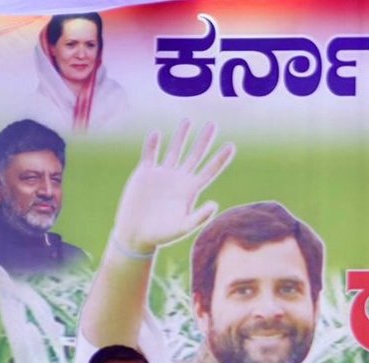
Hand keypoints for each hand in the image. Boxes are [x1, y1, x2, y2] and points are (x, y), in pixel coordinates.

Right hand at [112, 120, 235, 255]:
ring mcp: (162, 175)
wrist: (137, 234)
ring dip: (181, 136)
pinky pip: (150, 155)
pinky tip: (157, 133)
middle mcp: (179, 180)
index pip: (209, 171)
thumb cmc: (162, 235)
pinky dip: (153, 144)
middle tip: (213, 124)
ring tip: (188, 121)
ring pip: (174, 150)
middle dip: (204, 140)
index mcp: (190, 191)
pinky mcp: (145, 174)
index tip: (231, 146)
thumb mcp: (183, 227)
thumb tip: (215, 204)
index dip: (220, 159)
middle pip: (195, 156)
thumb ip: (199, 217)